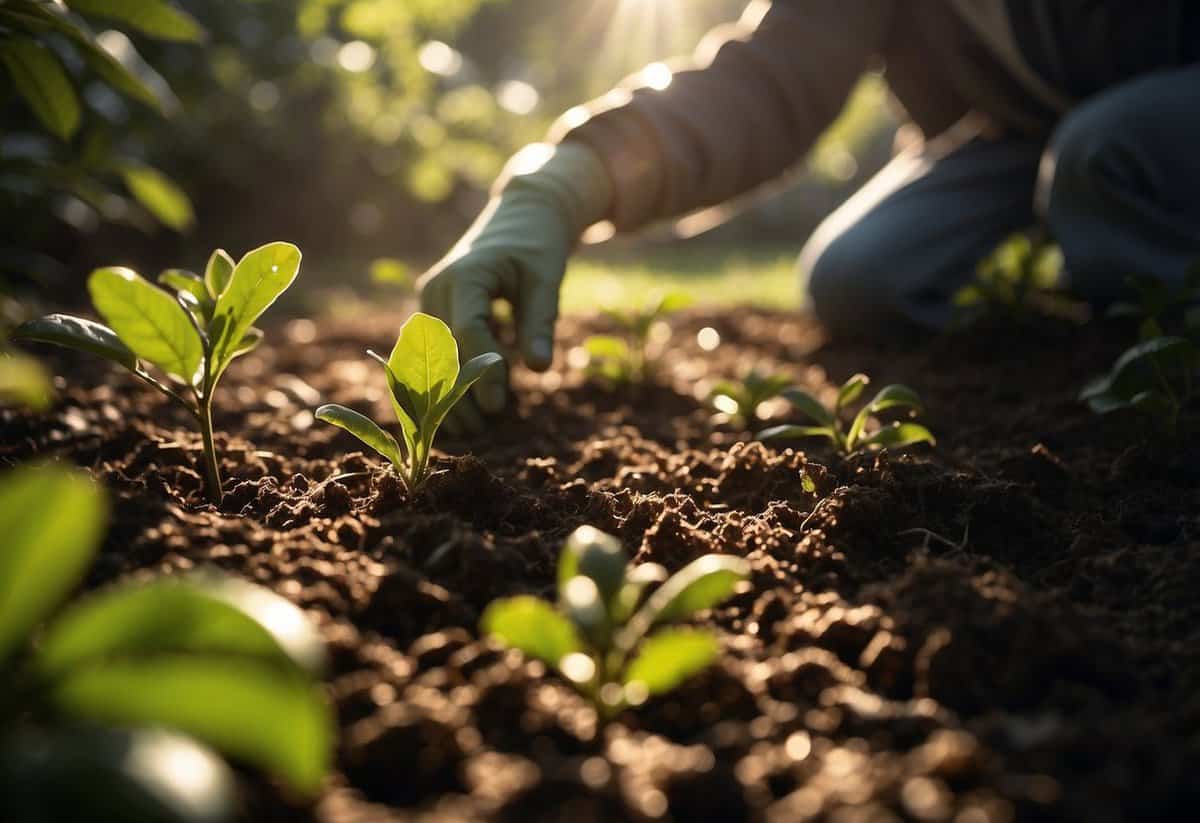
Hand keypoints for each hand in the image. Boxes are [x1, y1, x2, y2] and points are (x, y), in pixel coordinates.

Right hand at [417, 143, 611, 432]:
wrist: (523, 215)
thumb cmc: (539, 245)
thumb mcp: (547, 279)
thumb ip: (540, 321)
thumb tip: (539, 368)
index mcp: (465, 274)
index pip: (469, 332)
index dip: (481, 373)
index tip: (497, 409)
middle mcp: (438, 287)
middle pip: (443, 350)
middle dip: (460, 394)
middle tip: (483, 432)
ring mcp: (430, 299)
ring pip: (434, 355)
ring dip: (449, 392)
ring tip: (471, 430)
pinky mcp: (433, 310)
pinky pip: (438, 350)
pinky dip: (450, 377)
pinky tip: (465, 409)